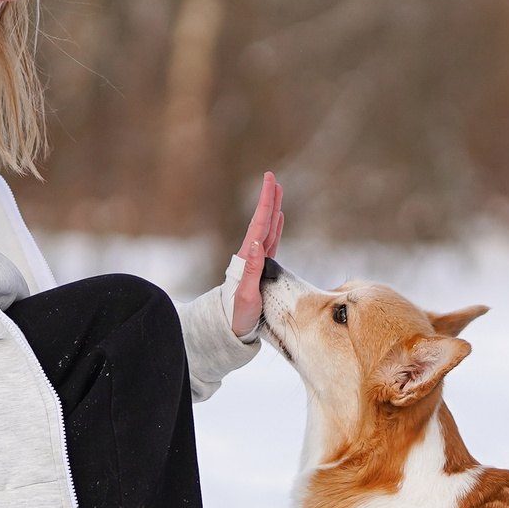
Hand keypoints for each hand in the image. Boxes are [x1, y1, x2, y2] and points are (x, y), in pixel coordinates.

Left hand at [230, 172, 284, 336]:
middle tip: (272, 178)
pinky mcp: (261, 268)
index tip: (270, 181)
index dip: (266, 202)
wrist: (230, 330)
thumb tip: (257, 243)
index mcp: (248, 259)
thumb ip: (251, 270)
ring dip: (272, 210)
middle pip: (262, 222)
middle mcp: (250, 256)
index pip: (259, 225)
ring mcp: (255, 261)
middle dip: (268, 200)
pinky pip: (271, 241)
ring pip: (267, 229)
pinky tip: (278, 219)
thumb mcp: (246, 296)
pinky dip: (275, 227)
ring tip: (277, 193)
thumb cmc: (238, 317)